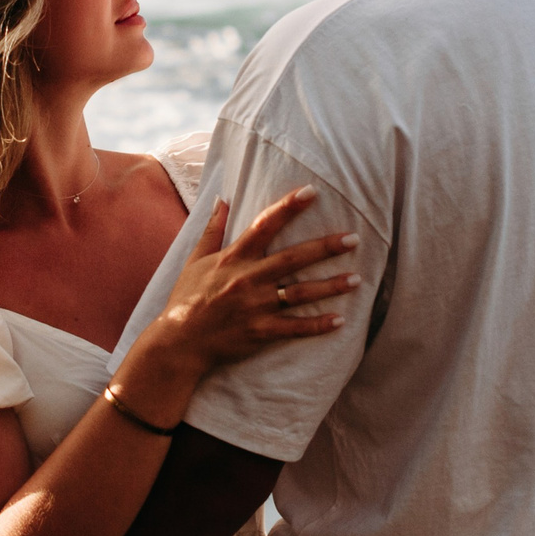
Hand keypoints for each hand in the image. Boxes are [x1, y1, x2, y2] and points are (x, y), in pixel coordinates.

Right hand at [148, 189, 359, 376]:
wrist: (178, 343)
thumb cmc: (186, 300)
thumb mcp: (195, 260)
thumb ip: (213, 230)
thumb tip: (221, 199)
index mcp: (233, 259)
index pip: (264, 226)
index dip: (288, 208)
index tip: (311, 192)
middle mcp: (248, 279)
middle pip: (293, 259)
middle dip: (325, 247)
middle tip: (353, 239)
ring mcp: (256, 307)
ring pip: (300, 293)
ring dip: (330, 286)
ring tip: (356, 279)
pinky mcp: (260, 332)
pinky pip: (294, 328)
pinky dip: (317, 325)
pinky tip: (339, 320)